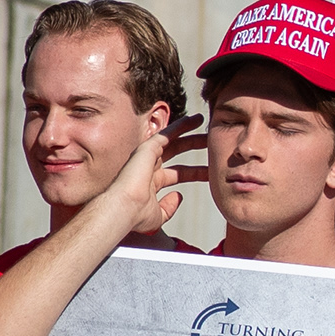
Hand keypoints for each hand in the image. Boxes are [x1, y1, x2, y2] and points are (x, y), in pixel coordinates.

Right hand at [114, 113, 207, 234]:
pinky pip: (165, 133)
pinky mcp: (147, 149)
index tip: (210, 170)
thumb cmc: (136, 216)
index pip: (178, 174)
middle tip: (210, 140)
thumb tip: (178, 197)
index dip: (195, 172)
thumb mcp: (158, 215)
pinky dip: (178, 125)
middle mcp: (150, 167)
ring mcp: (148, 157)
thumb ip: (169, 207)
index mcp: (152, 183)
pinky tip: (191, 119)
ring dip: (187, 130)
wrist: (124, 209)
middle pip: (176, 152)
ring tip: (201, 121)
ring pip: (171, 138)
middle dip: (193, 145)